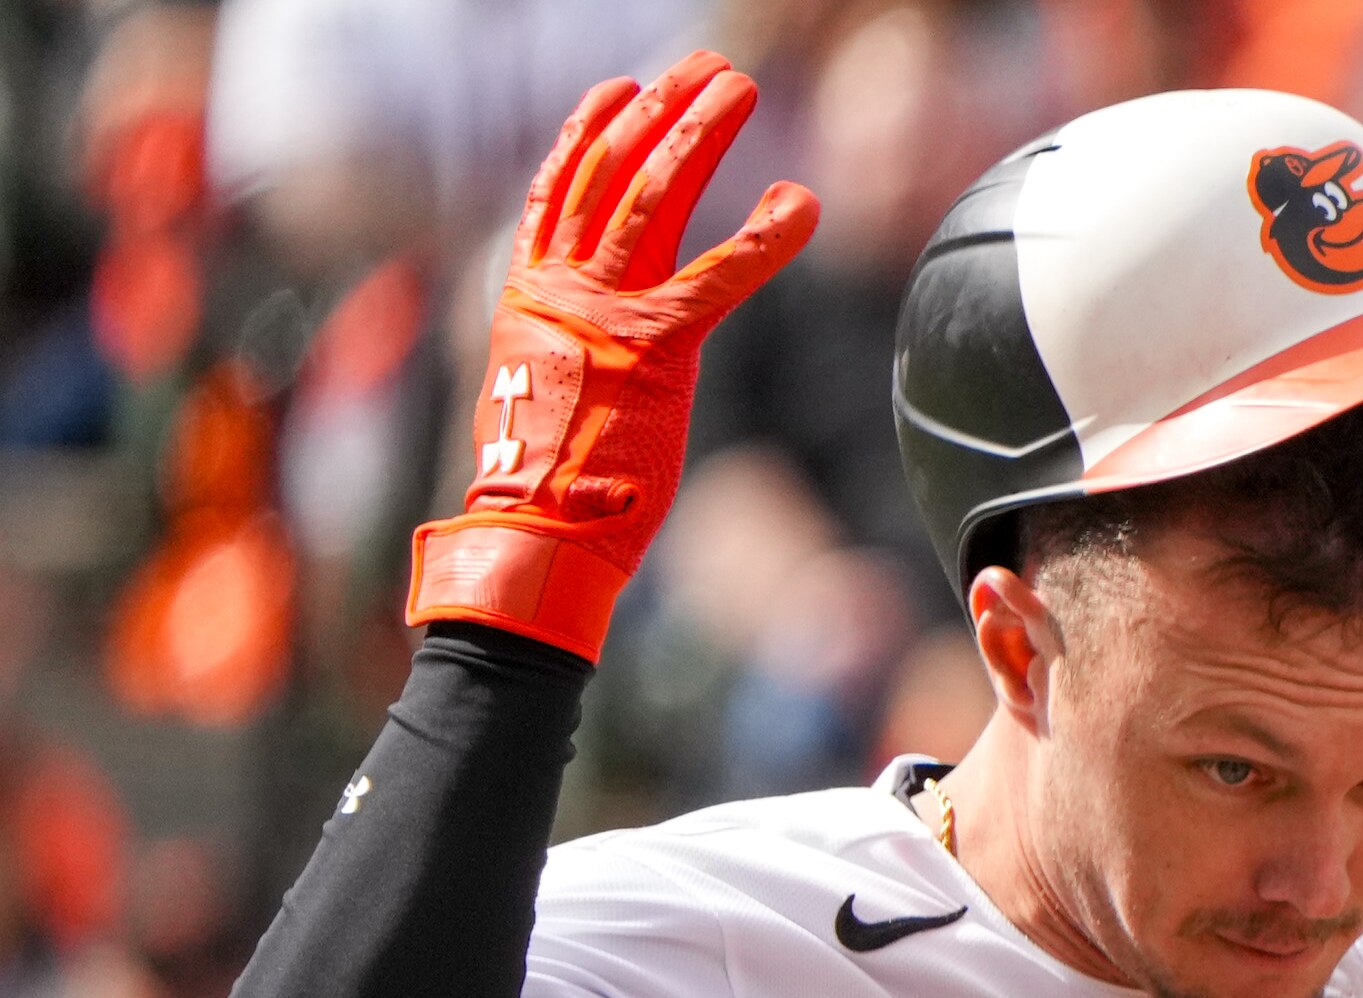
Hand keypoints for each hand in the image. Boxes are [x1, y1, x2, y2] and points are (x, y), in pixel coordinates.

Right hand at [405, 53, 816, 660]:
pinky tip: (801, 204)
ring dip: (700, 135)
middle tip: (704, 68)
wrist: (534, 533)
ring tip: (738, 90)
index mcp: (530, 296)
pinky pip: (719, 276)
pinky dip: (764, 236)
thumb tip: (583, 353)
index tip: (619, 91)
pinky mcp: (657, 350)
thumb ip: (566, 352)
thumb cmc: (545, 489)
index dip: (590, 134)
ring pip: (656, 197)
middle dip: (661, 111)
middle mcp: (563, 290)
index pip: (560, 192)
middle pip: (614, 174)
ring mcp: (608, 314)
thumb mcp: (542, 396)